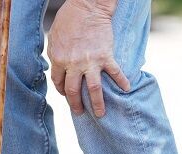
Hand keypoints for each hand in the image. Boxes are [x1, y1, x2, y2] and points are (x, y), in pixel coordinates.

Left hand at [47, 0, 130, 117]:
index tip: (66, 94)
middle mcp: (73, 64)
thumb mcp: (54, 37)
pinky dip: (122, 82)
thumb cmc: (69, 19)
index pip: (58, 82)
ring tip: (101, 114)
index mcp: (58, 59)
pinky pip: (115, 73)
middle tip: (79, 112)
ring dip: (98, 104)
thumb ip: (55, 55)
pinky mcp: (106, 56)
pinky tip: (127, 89)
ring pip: (94, 89)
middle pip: (73, 91)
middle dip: (76, 105)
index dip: (61, 90)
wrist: (87, 6)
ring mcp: (90, 62)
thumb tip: (56, 68)